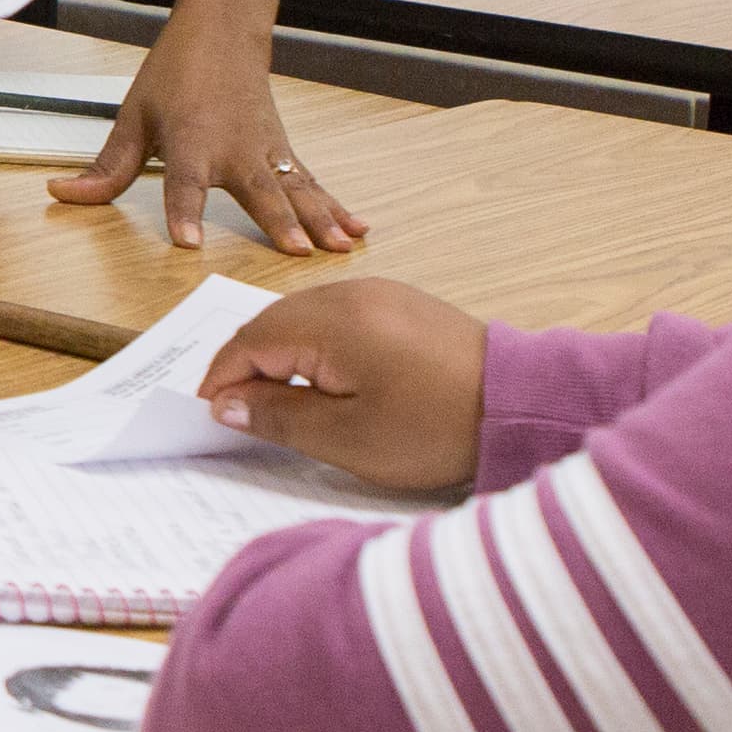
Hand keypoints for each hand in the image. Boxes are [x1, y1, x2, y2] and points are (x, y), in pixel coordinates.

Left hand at [49, 31, 366, 254]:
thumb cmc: (177, 72)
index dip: (183, 213)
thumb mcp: (133, 116)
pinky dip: (335, 206)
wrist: (223, 27)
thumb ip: (106, 167)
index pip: (182, 183)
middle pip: (258, 190)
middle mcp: (233, 149)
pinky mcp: (283, 152)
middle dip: (278, 222)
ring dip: (319, 219)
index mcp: (190, 141)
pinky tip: (356, 229)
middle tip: (296, 251)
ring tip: (337, 248)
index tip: (188, 243)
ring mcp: (265, 150)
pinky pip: (311, 184)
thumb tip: (62, 193)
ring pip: (296, 189)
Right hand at [197, 279, 488, 490]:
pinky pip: (336, 317)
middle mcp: (350, 293)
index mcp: (330, 321)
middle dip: (247, 366)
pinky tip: (323, 382)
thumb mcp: (345, 437)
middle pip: (271, 322)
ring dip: (281, 356)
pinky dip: (315, 347)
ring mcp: (378, 293)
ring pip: (303, 318)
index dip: (222, 380)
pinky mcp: (400, 303)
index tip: (211, 417)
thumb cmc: (435, 426)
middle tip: (238, 415)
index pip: (248, 341)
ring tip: (279, 405)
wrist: (520, 403)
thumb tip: (226, 403)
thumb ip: (277, 416)